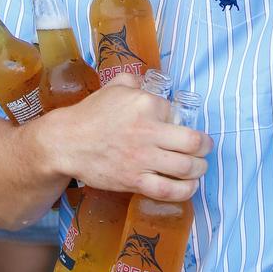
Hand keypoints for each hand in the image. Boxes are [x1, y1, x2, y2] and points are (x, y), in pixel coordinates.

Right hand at [36, 74, 212, 201]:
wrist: (67, 142)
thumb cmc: (91, 113)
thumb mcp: (115, 86)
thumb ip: (137, 81)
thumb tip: (150, 82)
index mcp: (147, 104)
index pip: (178, 113)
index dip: (183, 120)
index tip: (181, 126)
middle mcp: (149, 130)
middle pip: (193, 143)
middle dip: (205, 148)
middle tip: (204, 149)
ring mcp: (142, 158)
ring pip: (186, 167)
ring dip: (199, 169)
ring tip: (199, 168)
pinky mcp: (135, 180)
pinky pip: (168, 190)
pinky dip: (185, 190)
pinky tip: (189, 186)